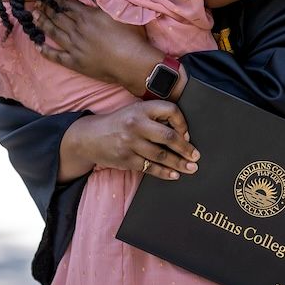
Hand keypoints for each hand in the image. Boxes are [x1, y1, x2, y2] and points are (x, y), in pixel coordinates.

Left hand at [34, 0, 161, 94]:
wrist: (131, 62)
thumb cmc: (130, 36)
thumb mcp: (119, 11)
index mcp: (87, 16)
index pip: (66, 4)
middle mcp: (77, 30)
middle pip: (57, 17)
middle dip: (45, 9)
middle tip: (35, 4)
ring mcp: (74, 47)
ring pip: (54, 33)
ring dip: (42, 24)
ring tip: (33, 17)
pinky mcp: (75, 63)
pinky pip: (56, 56)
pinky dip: (45, 51)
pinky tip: (37, 46)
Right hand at [59, 99, 200, 181]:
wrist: (89, 136)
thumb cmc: (118, 124)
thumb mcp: (134, 112)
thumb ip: (154, 117)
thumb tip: (182, 133)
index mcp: (141, 109)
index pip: (170, 111)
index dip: (183, 123)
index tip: (188, 134)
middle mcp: (136, 124)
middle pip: (168, 137)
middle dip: (185, 148)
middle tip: (196, 156)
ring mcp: (130, 143)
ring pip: (161, 155)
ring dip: (179, 163)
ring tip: (191, 168)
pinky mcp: (126, 159)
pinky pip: (150, 168)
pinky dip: (164, 172)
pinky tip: (174, 175)